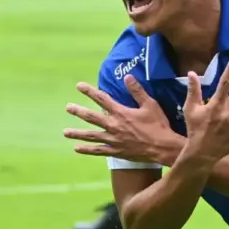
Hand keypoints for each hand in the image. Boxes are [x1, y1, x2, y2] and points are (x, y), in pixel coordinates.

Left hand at [64, 76, 182, 164]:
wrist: (162, 148)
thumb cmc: (158, 125)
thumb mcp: (150, 105)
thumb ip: (137, 91)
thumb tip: (127, 76)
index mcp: (121, 113)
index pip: (102, 99)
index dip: (89, 92)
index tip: (79, 86)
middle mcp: (114, 126)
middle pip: (92, 117)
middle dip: (78, 111)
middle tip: (68, 107)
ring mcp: (113, 140)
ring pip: (91, 135)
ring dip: (77, 133)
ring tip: (65, 132)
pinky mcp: (116, 151)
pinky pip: (98, 151)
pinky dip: (87, 150)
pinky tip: (77, 149)